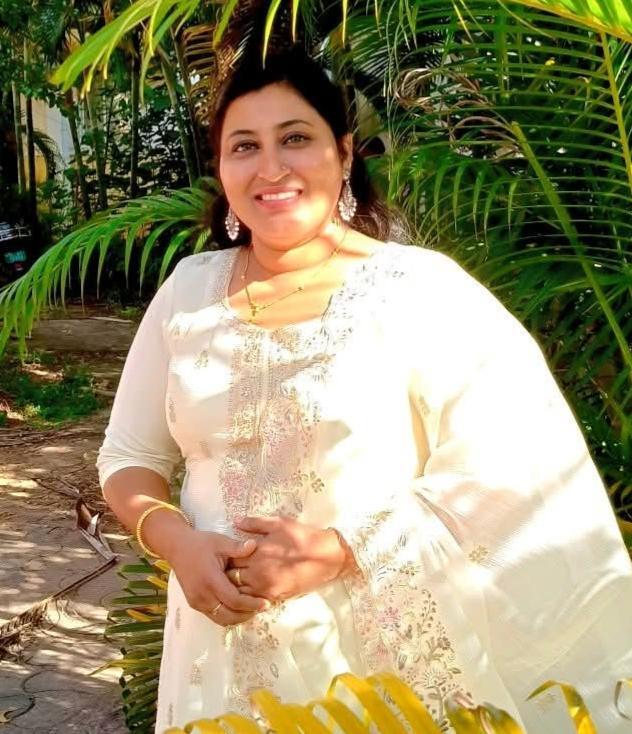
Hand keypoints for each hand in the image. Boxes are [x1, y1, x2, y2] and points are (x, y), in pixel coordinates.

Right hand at [167, 526, 269, 626]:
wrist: (177, 548)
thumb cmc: (200, 543)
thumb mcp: (220, 542)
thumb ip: (238, 547)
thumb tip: (255, 545)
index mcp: (210, 580)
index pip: (234, 600)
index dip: (251, 604)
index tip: (266, 603)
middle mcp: (202, 595)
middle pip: (228, 616)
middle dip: (247, 614)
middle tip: (262, 608)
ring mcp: (197, 601)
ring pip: (221, 620)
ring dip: (237, 617)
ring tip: (252, 609)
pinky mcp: (194, 604)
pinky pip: (213, 616)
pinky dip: (227, 615)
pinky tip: (238, 607)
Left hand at [226, 515, 352, 602]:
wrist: (325, 556)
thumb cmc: (302, 536)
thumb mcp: (278, 523)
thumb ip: (255, 523)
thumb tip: (235, 522)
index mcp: (256, 552)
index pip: (229, 559)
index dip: (226, 558)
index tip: (225, 556)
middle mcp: (257, 572)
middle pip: (231, 578)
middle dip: (227, 574)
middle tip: (227, 570)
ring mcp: (265, 587)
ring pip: (239, 592)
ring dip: (236, 587)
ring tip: (237, 581)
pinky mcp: (275, 597)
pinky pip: (253, 601)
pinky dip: (248, 597)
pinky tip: (250, 590)